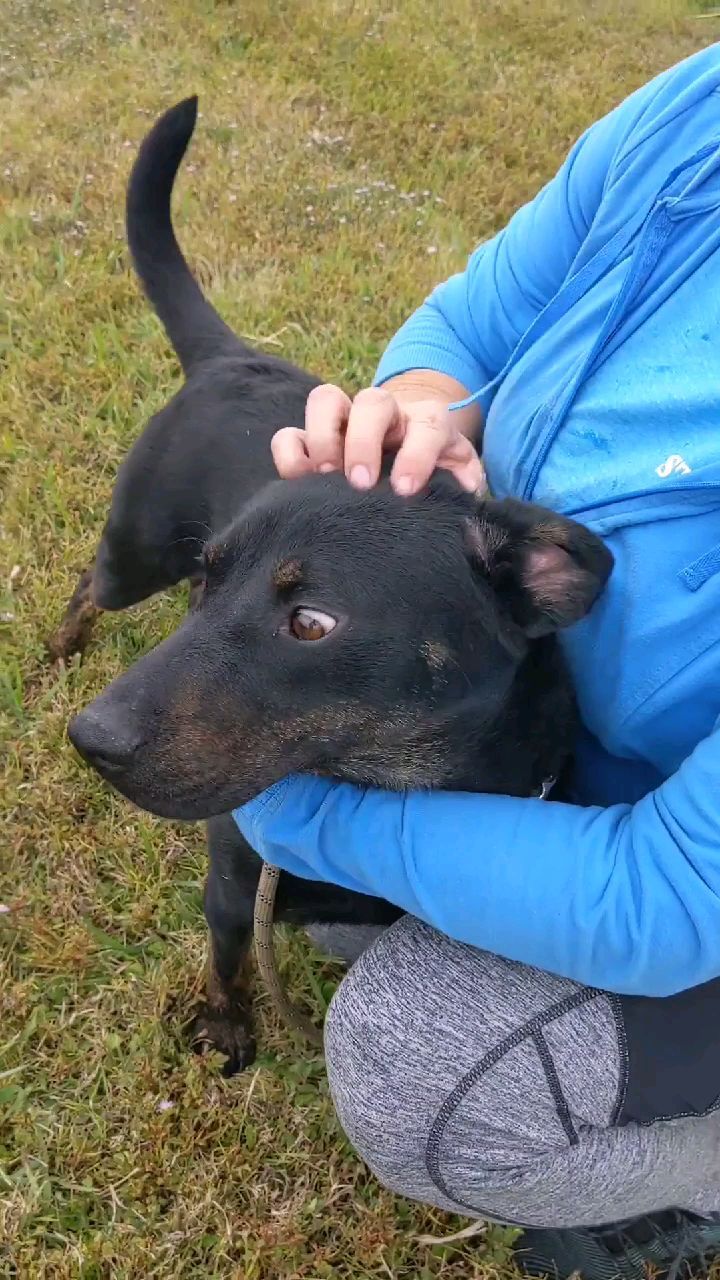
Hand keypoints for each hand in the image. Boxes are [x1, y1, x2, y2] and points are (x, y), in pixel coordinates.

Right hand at [272, 378, 484, 496]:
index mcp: (426, 422)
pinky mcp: (312, 438)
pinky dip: (289, 453)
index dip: (416, 454)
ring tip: (321, 476)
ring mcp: (345, 420)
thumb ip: (465, 481)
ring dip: (321, 437)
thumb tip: (468, 496)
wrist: (409, 445)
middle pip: (372, 402)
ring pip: (325, 400)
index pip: (427, 426)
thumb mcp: (458, 472)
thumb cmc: (435, 466)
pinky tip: (297, 482)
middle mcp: (385, 413)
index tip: (405, 489)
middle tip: (359, 482)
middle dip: (362, 441)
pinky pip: (289, 433)